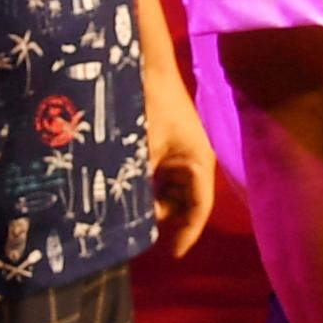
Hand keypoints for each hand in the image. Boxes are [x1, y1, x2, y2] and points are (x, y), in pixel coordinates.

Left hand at [142, 62, 215, 258]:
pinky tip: (126, 190)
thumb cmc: (151, 106)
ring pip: (171, 190)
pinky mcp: (168, 145)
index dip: (188, 234)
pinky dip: (146, 186)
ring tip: (127, 212)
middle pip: (184, 202)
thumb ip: (138, 182)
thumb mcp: (141, 149)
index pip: (199, 208)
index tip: (173, 254)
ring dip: (152, 201)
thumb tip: (123, 213)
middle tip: (136, 232)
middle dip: (164, 218)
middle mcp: (195, 160)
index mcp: (199, 163)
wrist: (147, 67)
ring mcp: (181, 152)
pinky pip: (161, 176)